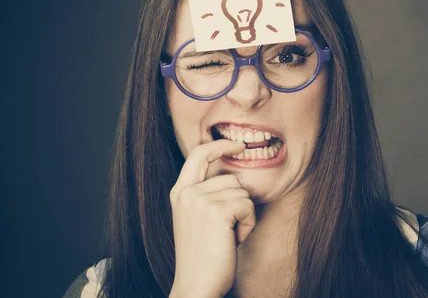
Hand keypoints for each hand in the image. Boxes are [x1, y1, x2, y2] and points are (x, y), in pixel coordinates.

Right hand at [169, 139, 255, 297]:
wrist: (196, 285)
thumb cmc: (203, 255)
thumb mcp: (196, 217)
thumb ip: (205, 193)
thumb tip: (232, 172)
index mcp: (179, 192)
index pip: (198, 154)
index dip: (220, 145)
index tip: (239, 145)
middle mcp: (186, 192)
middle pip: (231, 177)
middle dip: (238, 202)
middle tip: (227, 228)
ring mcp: (199, 200)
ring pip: (242, 192)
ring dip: (243, 215)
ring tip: (227, 236)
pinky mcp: (217, 211)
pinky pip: (247, 205)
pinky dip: (248, 224)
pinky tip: (233, 240)